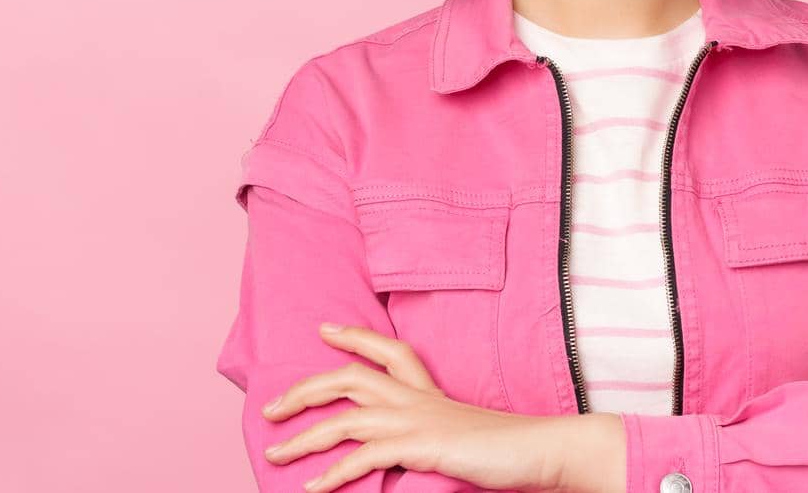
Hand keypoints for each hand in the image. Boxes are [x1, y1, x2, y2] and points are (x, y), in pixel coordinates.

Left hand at [261, 323, 563, 491]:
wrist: (537, 448)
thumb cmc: (506, 445)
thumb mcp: (461, 428)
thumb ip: (433, 428)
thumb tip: (407, 445)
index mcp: (429, 389)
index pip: (387, 350)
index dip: (353, 337)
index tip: (324, 330)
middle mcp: (417, 397)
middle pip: (349, 378)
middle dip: (304, 390)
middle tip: (270, 407)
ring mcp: (416, 419)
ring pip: (344, 417)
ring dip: (302, 437)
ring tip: (273, 453)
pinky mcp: (419, 445)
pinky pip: (363, 457)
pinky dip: (333, 474)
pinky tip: (312, 488)